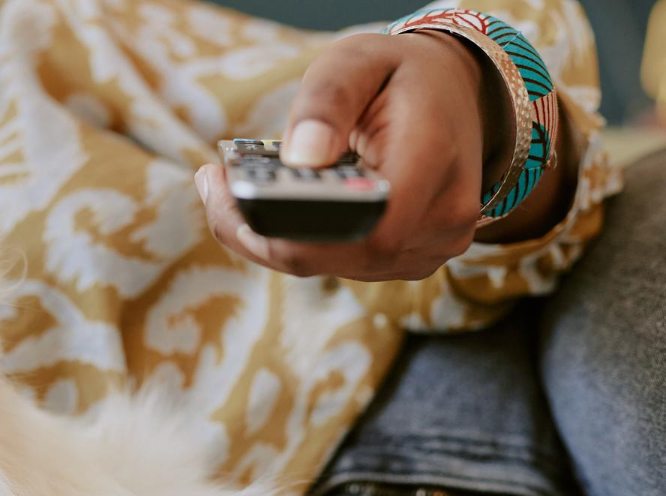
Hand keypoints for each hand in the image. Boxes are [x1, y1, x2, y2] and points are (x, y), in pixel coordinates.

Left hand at [194, 30, 510, 279]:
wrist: (451, 96)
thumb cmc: (399, 76)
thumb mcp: (358, 60)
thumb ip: (327, 102)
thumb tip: (300, 159)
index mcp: (436, 159)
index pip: (369, 225)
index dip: (297, 227)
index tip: (235, 193)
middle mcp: (441, 218)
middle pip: (337, 254)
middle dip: (265, 228)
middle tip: (214, 185)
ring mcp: (427, 248)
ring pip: (330, 265)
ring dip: (273, 235)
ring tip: (232, 190)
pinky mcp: (405, 260)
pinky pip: (337, 264)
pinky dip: (295, 240)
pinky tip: (267, 207)